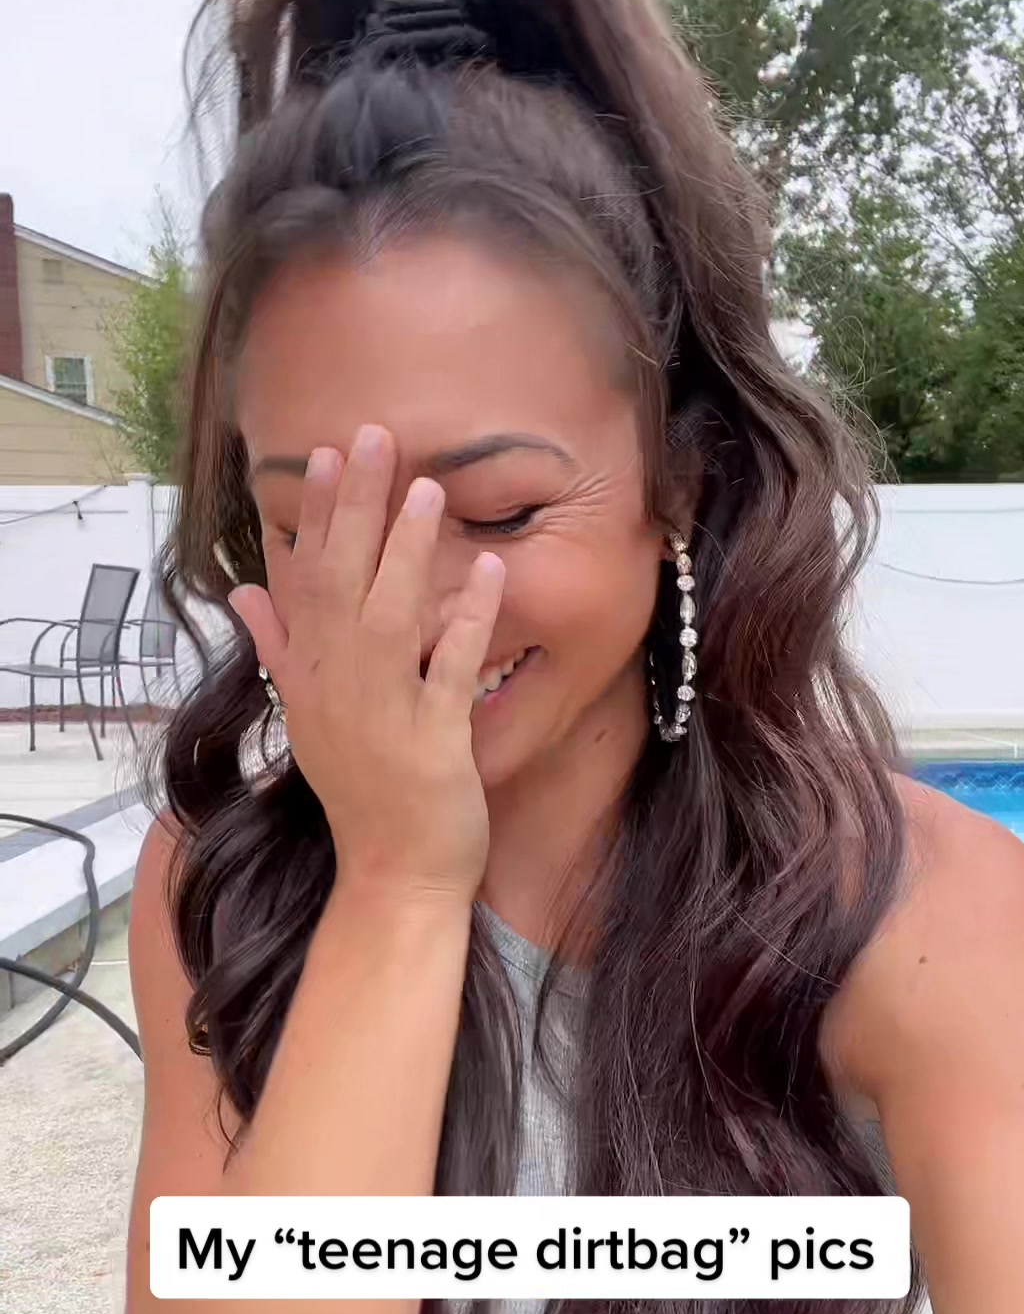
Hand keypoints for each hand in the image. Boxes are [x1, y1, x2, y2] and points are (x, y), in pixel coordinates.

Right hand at [229, 426, 504, 903]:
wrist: (393, 876)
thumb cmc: (362, 793)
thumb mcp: (309, 716)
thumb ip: (279, 648)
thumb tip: (244, 590)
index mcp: (310, 680)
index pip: (305, 584)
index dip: (314, 517)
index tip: (322, 456)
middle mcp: (336, 691)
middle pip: (340, 585)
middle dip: (355, 509)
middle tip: (371, 437)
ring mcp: (382, 717)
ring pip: (389, 619)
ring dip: (406, 551)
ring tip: (427, 486)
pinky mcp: (431, 744)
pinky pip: (450, 672)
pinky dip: (466, 621)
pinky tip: (487, 571)